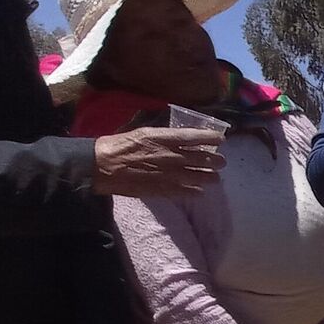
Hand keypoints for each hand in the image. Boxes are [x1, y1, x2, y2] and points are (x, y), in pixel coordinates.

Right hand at [92, 128, 224, 196]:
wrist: (102, 166)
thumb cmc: (120, 145)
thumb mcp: (143, 132)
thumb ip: (164, 135)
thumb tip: (181, 135)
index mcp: (163, 138)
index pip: (193, 136)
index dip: (210, 137)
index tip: (221, 139)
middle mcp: (169, 155)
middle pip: (201, 158)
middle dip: (215, 160)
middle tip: (221, 162)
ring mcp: (167, 174)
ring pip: (198, 176)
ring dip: (210, 177)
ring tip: (215, 178)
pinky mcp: (162, 189)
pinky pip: (185, 192)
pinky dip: (195, 192)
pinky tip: (200, 192)